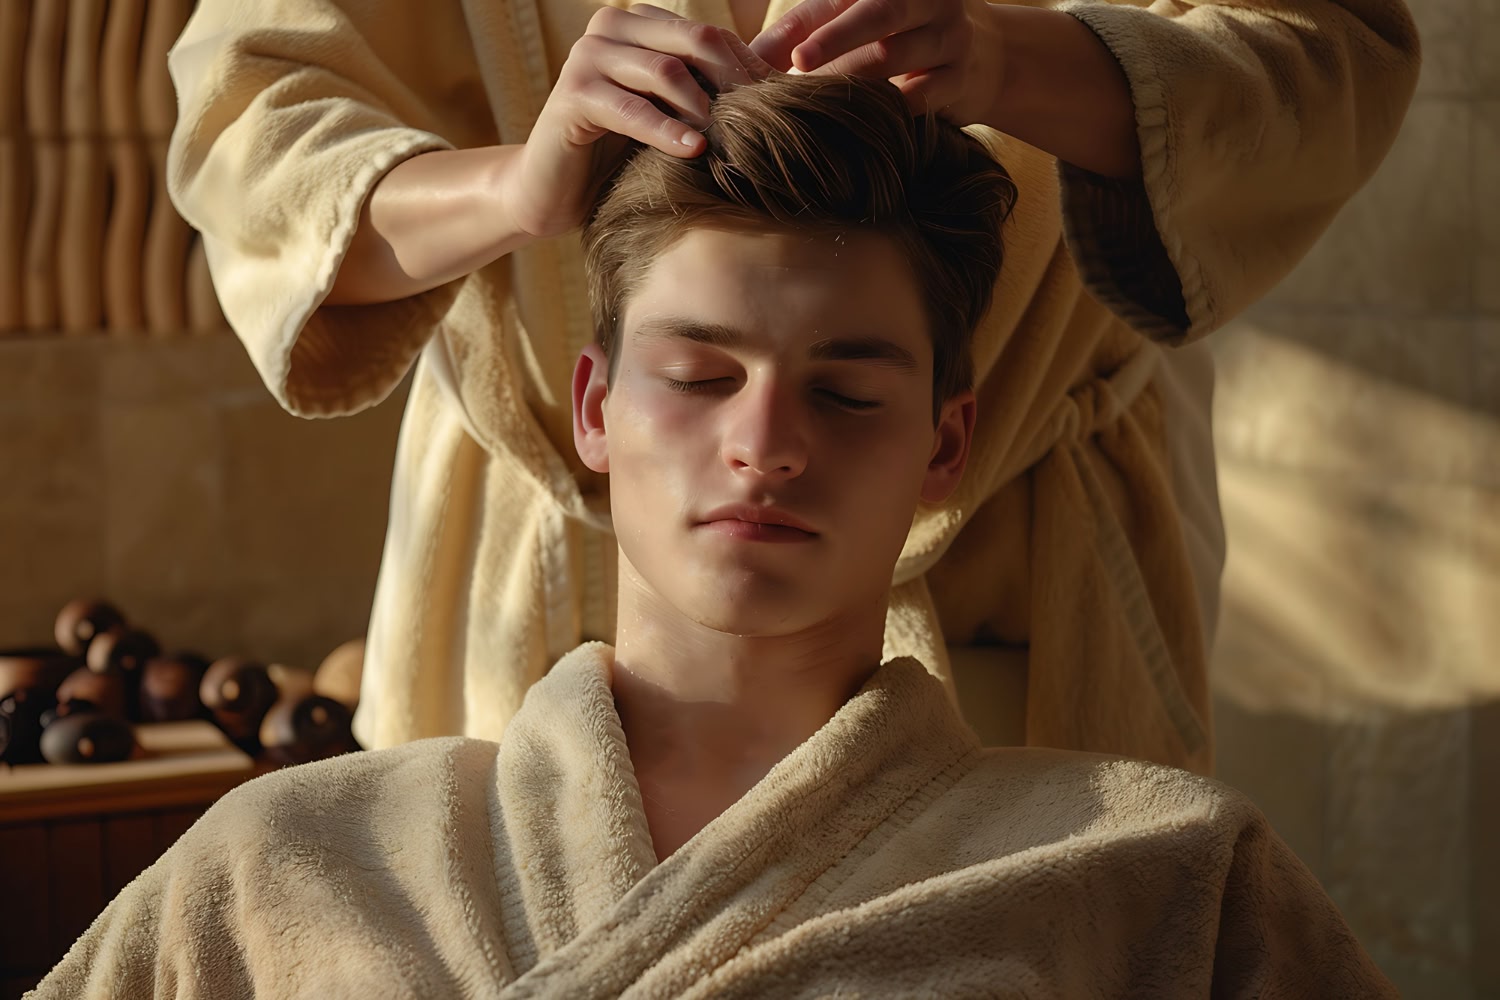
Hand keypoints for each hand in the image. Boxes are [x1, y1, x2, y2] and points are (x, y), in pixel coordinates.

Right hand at [505, 4, 771, 239]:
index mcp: (640, 22)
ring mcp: (588, 56)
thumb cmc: (621, 153)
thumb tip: (793, 55)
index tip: (781, 108)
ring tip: (727, 144)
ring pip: (667, 70)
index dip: (749, 70)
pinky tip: (693, 152)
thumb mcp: (677, 113)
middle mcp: (612, 27)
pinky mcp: (572, 95)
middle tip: (762, 125)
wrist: (555, 191)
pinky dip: (666, 131)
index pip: (712, 35)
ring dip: (704, 109)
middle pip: (696, 41)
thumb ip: (721, 84)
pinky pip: (631, 108)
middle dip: (735, 84)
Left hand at [751, 0, 1002, 125]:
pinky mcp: (962, 77)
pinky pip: (923, 97)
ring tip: (819, 106)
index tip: (777, 55)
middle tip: (800, 64)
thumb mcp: (861, 17)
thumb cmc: (902, 33)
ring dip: (855, 83)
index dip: (805, 24)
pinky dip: (890, 111)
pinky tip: (864, 127)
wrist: (986, 56)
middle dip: (835, 38)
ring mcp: (949, 35)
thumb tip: (744, 55)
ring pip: (897, 57)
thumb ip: (809, 28)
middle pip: (879, 12)